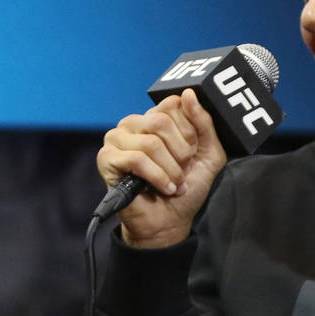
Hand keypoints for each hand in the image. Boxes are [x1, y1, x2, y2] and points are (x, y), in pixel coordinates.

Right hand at [96, 88, 226, 247]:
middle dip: (181, 152)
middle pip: (162, 121)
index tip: (191, 153)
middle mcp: (134, 122)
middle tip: (183, 170)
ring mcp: (117, 138)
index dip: (189, 131)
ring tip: (174, 183)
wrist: (170, 221)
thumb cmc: (186, 186)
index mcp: (156, 116)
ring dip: (171, 169)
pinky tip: (163, 188)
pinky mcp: (106, 158)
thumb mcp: (208, 153)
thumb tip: (187, 94)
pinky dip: (157, 177)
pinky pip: (137, 159)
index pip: (174, 104)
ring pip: (151, 142)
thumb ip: (203, 123)